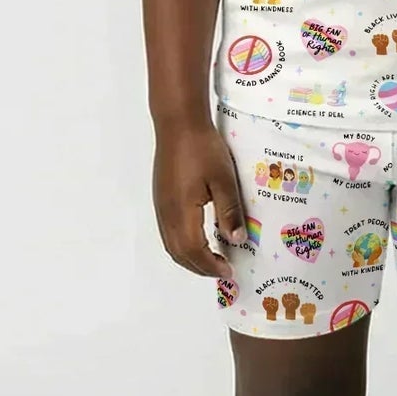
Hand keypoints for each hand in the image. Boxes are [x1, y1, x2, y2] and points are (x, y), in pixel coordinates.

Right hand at [152, 119, 245, 279]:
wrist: (178, 124)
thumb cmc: (203, 149)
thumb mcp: (223, 179)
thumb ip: (229, 211)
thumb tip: (236, 240)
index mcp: (181, 212)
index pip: (194, 251)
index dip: (211, 266)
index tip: (229, 272)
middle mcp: (166, 214)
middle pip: (179, 253)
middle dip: (200, 267)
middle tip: (223, 271)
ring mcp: (161, 207)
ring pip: (171, 245)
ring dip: (190, 258)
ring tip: (212, 260)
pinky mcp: (161, 198)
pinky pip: (168, 233)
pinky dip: (182, 245)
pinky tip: (197, 239)